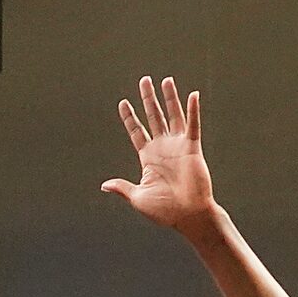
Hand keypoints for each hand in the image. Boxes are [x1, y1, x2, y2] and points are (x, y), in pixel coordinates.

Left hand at [104, 76, 212, 231]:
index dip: (130, 117)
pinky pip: (192, 126)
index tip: (122, 102)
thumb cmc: (163, 210)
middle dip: (147, 99)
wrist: (186, 215)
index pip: (136, 131)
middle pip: (153, 117)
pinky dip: (193, 111)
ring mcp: (177, 146)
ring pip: (172, 115)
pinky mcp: (192, 148)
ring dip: (169, 98)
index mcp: (147, 158)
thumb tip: (104, 185)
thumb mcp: (137, 197)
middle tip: (144, 80)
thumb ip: (122, 187)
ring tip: (164, 80)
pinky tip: (192, 95)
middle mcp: (162, 148)